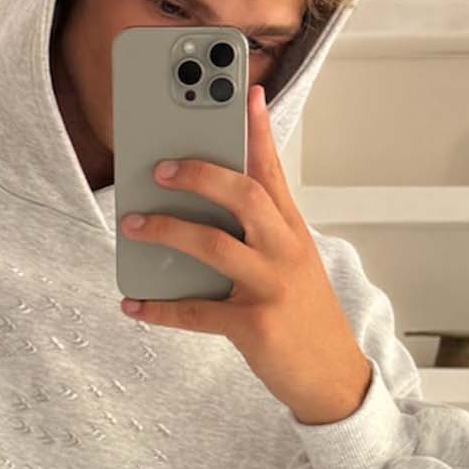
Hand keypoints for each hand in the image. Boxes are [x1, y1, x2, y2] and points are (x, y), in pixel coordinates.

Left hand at [117, 80, 375, 424]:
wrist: (334, 378)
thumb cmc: (304, 316)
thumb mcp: (292, 264)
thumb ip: (258, 232)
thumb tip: (201, 208)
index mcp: (293, 231)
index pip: (273, 171)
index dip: (258, 130)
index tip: (246, 91)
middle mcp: (285, 251)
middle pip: (243, 196)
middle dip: (199, 174)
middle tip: (159, 166)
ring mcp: (272, 287)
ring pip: (214, 245)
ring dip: (167, 230)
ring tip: (133, 223)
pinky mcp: (255, 325)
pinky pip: (196, 311)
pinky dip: (160, 308)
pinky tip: (134, 302)